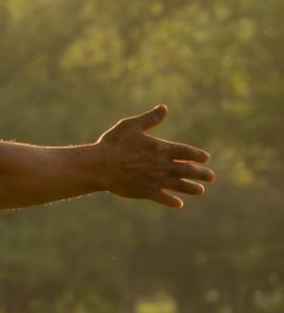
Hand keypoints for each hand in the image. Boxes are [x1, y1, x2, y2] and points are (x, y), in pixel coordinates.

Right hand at [95, 104, 214, 208]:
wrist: (100, 165)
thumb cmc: (114, 143)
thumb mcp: (131, 126)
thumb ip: (149, 119)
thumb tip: (164, 108)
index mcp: (160, 149)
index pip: (185, 152)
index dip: (197, 155)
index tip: (205, 157)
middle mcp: (162, 166)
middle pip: (187, 170)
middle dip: (200, 173)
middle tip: (211, 176)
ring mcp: (155, 181)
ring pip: (179, 185)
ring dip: (191, 188)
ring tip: (200, 190)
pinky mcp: (146, 192)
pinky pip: (163, 198)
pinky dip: (172, 201)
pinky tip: (178, 204)